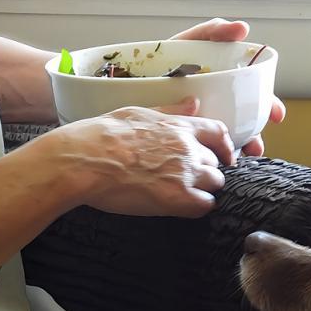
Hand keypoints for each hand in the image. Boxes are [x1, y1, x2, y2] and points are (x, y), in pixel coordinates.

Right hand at [52, 99, 232, 217]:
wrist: (85, 160)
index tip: (225, 157)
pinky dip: (197, 207)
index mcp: (179, 126)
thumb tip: (194, 103)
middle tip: (183, 179)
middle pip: (215, 163)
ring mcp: (186, 173)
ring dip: (202, 189)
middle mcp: (189, 148)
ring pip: (214, 184)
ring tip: (179, 193)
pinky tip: (180, 206)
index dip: (225, 147)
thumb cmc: (101, 136)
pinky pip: (205, 205)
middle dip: (204, 171)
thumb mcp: (138, 113)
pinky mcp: (178, 197)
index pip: (219, 132)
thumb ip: (171, 112)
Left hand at [171, 18, 285, 156]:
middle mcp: (215, 104)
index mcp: (221, 84)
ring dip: (237, 148)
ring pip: (226, 137)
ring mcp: (200, 121)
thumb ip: (214, 31)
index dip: (269, 104)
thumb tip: (243, 28)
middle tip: (257, 147)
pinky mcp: (184, 136)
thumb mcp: (189, 41)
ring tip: (239, 157)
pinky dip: (213, 154)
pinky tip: (216, 160)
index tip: (277, 115)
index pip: (253, 95)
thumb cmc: (158, 59)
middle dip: (256, 134)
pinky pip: (203, 147)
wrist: (124, 84)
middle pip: (244, 121)